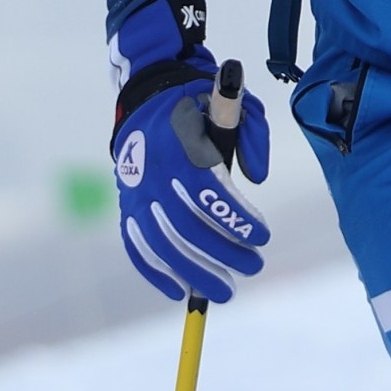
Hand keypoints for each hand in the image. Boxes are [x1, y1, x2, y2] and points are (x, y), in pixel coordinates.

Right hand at [107, 0, 270, 303]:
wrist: (147, 97)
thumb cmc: (201, 106)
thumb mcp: (237, 106)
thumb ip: (253, 137)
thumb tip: (257, 178)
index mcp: (181, 145)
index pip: (207, 192)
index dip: (236, 219)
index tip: (263, 237)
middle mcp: (154, 173)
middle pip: (186, 227)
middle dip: (223, 254)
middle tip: (253, 267)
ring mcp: (135, 193)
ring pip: (161, 245)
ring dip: (194, 274)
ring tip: (225, 292)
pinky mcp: (126, 206)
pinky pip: (136, 246)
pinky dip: (156, 273)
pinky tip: (179, 291)